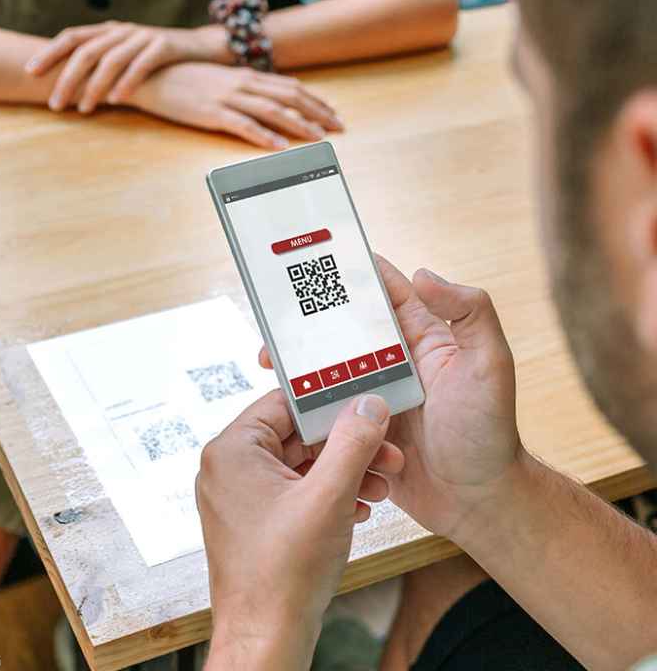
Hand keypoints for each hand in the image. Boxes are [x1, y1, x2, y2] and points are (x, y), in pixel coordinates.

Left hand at [24, 21, 228, 112]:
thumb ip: (106, 64)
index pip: (71, 38)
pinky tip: (117, 100)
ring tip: (85, 110)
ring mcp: (143, 37)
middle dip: (67, 79)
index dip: (49, 53)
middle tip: (56, 105)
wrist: (202, 49)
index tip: (30, 73)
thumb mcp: (129, 56)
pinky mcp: (164, 46)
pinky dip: (128, 82)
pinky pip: (142, 65)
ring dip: (94, 86)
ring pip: (111, 60)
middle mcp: (122, 31)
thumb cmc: (161, 61)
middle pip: (86, 52)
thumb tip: (75, 85)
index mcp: (109, 31)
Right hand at [131, 63, 342, 148]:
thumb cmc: (185, 81)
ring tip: (317, 138)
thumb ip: (245, 89)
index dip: (314, 101)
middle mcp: (243, 84)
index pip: (290, 87)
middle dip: (316, 113)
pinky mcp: (213, 113)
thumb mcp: (220, 81)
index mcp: (247, 77)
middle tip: (337, 128)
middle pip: (289, 97)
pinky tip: (279, 146)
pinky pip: (243, 125)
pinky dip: (263, 135)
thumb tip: (266, 100)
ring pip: (272, 110)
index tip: (333, 114)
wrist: (151, 75)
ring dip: (298, 125)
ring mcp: (228, 97)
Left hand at [197, 389, 403, 670]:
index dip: (329, 403)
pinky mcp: (254, 519)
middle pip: (297, 435)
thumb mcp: (329, 496)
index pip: (284, 403)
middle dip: (346, 445)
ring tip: (381, 484)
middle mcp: (230, 468)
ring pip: (300, 465)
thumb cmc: (283, 575)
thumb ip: (352, 442)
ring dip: (343, 471)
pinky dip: (328, 493)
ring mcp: (240, 496)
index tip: (364, 404)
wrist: (267, 640)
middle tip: (385, 452)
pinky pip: (295, 490)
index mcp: (233, 451)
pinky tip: (360, 506)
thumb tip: (368, 405)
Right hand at [258, 257, 521, 543]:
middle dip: (314, 320)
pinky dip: (308, 404)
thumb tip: (423, 273)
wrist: (475, 501)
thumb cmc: (488, 432)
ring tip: (271, 360)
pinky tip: (285, 403)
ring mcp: (376, 397)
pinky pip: (328, 410)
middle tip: (279, 316)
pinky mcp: (361, 429)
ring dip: (303, 363)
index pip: (389, 295)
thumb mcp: (490, 364)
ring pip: (331, 369)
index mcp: (424, 340)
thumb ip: (470, 313)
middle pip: (348, 331)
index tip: (324, 259)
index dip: (359, 275)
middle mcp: (397, 363)